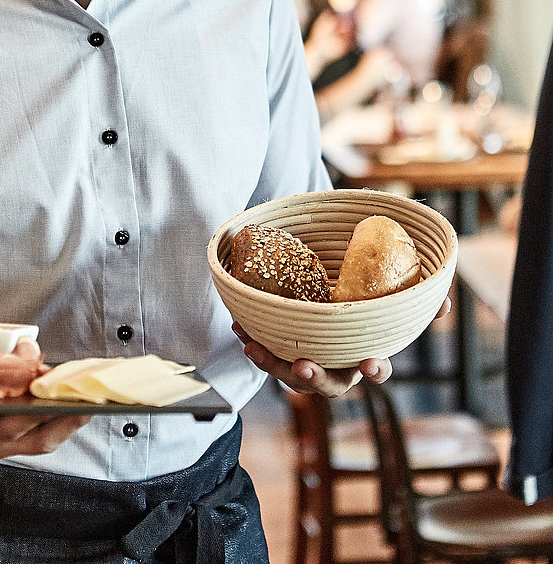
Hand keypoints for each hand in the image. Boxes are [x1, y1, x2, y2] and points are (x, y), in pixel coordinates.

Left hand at [231, 293, 451, 397]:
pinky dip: (255, 345)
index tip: (370, 362)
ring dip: (273, 365)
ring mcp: (311, 367)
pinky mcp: (285, 358)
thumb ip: (416, 302)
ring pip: (292, 377)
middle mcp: (338, 368)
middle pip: (329, 385)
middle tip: (304, 366)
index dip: (374, 368)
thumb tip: (444, 300)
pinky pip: (269, 358)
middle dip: (316, 378)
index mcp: (365, 356)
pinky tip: (241, 329)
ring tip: (255, 349)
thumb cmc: (363, 310)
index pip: (377, 370)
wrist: (327, 305)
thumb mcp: (388, 304)